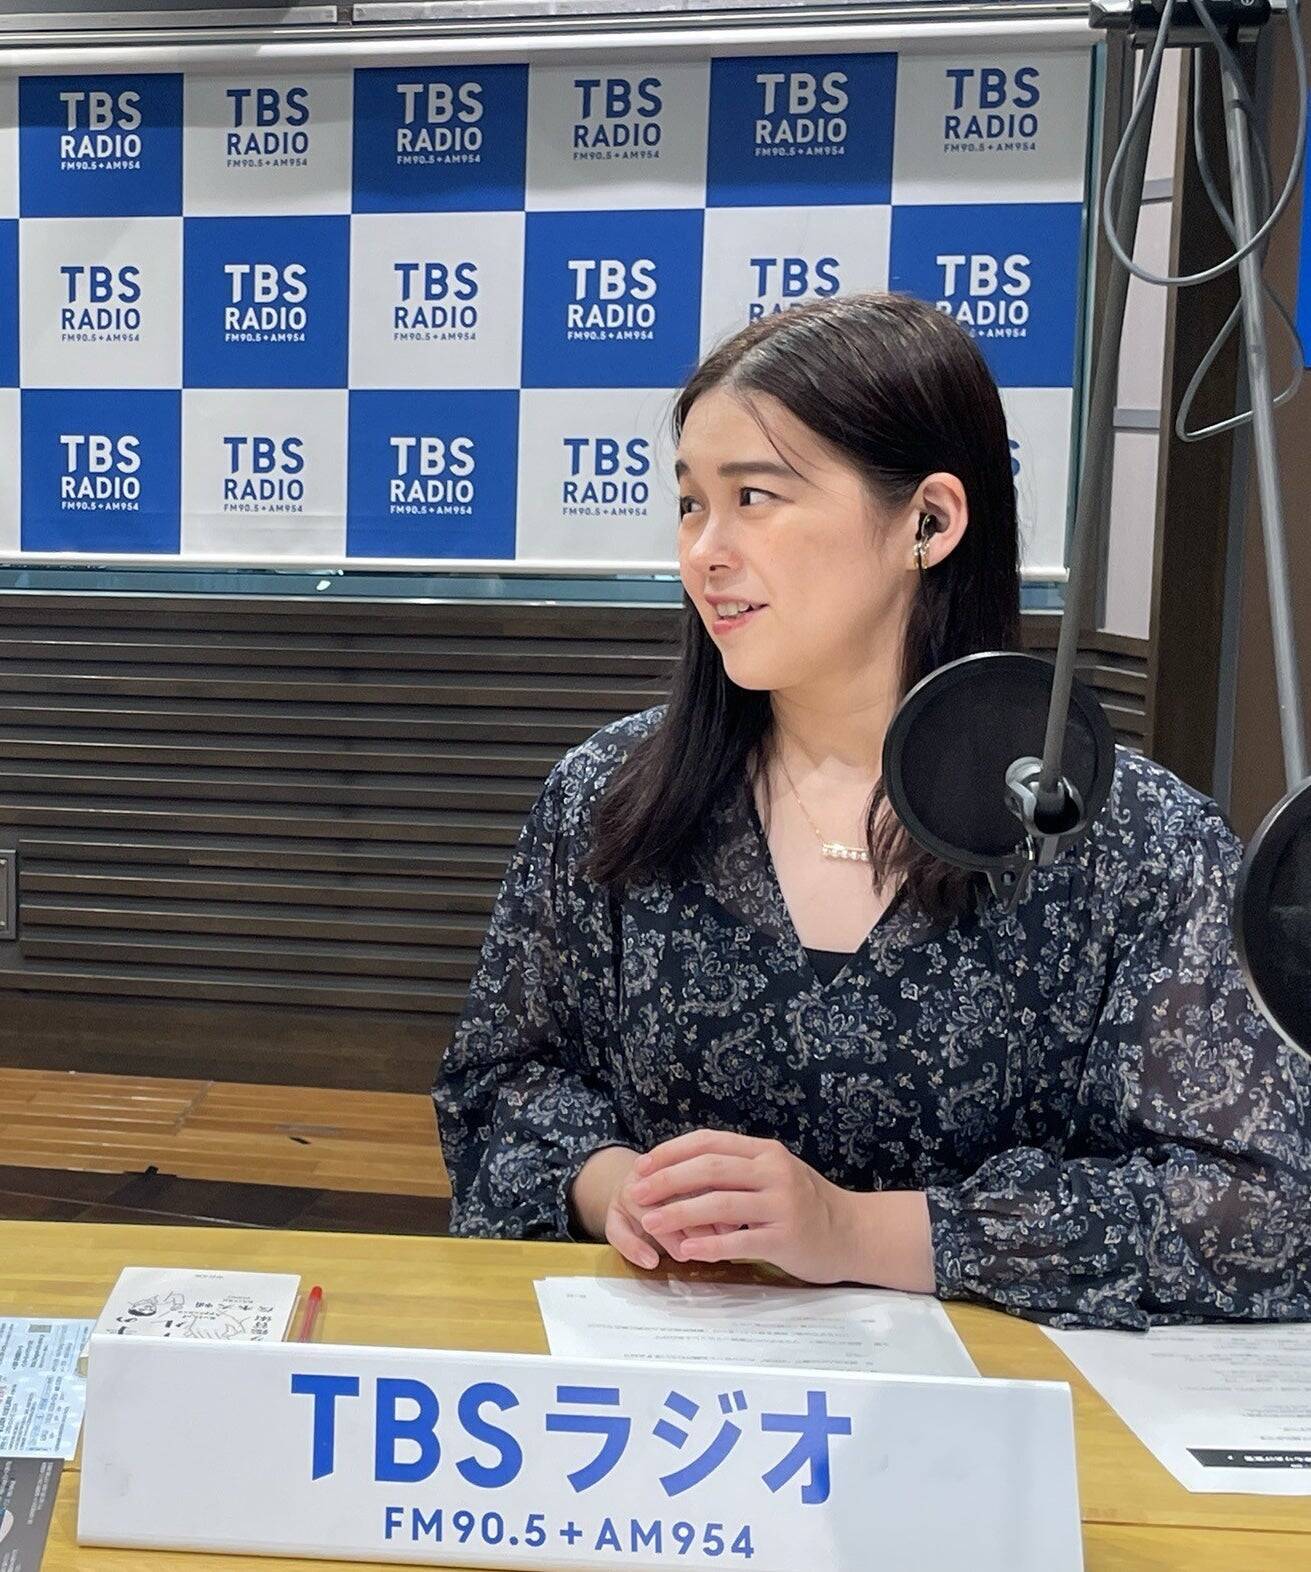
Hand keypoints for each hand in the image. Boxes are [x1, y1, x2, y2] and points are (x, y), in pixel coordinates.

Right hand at [571, 1146, 738, 1271]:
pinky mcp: (613, 1217)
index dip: (713, 1197)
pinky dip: (633, 1247)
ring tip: (685, 1254)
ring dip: (667, 1234)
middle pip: (667, 1191)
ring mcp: (628, 1194)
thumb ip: (716, 1202)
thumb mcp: (699, 1191)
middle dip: (692, 1218)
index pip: (692, 1172)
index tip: (732, 1224)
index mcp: (672, 1161)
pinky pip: (618, 1231)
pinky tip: (651, 1261)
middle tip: (711, 1243)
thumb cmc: (678, 1194)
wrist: (637, 1189)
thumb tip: (735, 1223)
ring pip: (644, 1210)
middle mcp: (647, 1174)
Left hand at [626, 1129, 858, 1283]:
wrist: (852, 1233)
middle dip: (667, 1180)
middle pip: (710, 1169)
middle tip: (637, 1193)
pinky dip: (709, 1245)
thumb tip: (678, 1169)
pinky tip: (686, 1251)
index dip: (671, 1152)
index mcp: (765, 1152)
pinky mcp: (786, 1238)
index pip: (709, 1142)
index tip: (642, 1166)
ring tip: (650, 1222)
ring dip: (679, 1213)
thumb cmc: (805, 1203)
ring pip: (720, 1203)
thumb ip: (737, 1168)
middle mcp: (773, 1172)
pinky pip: (740, 1241)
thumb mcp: (773, 1173)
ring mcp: (781, 1204)